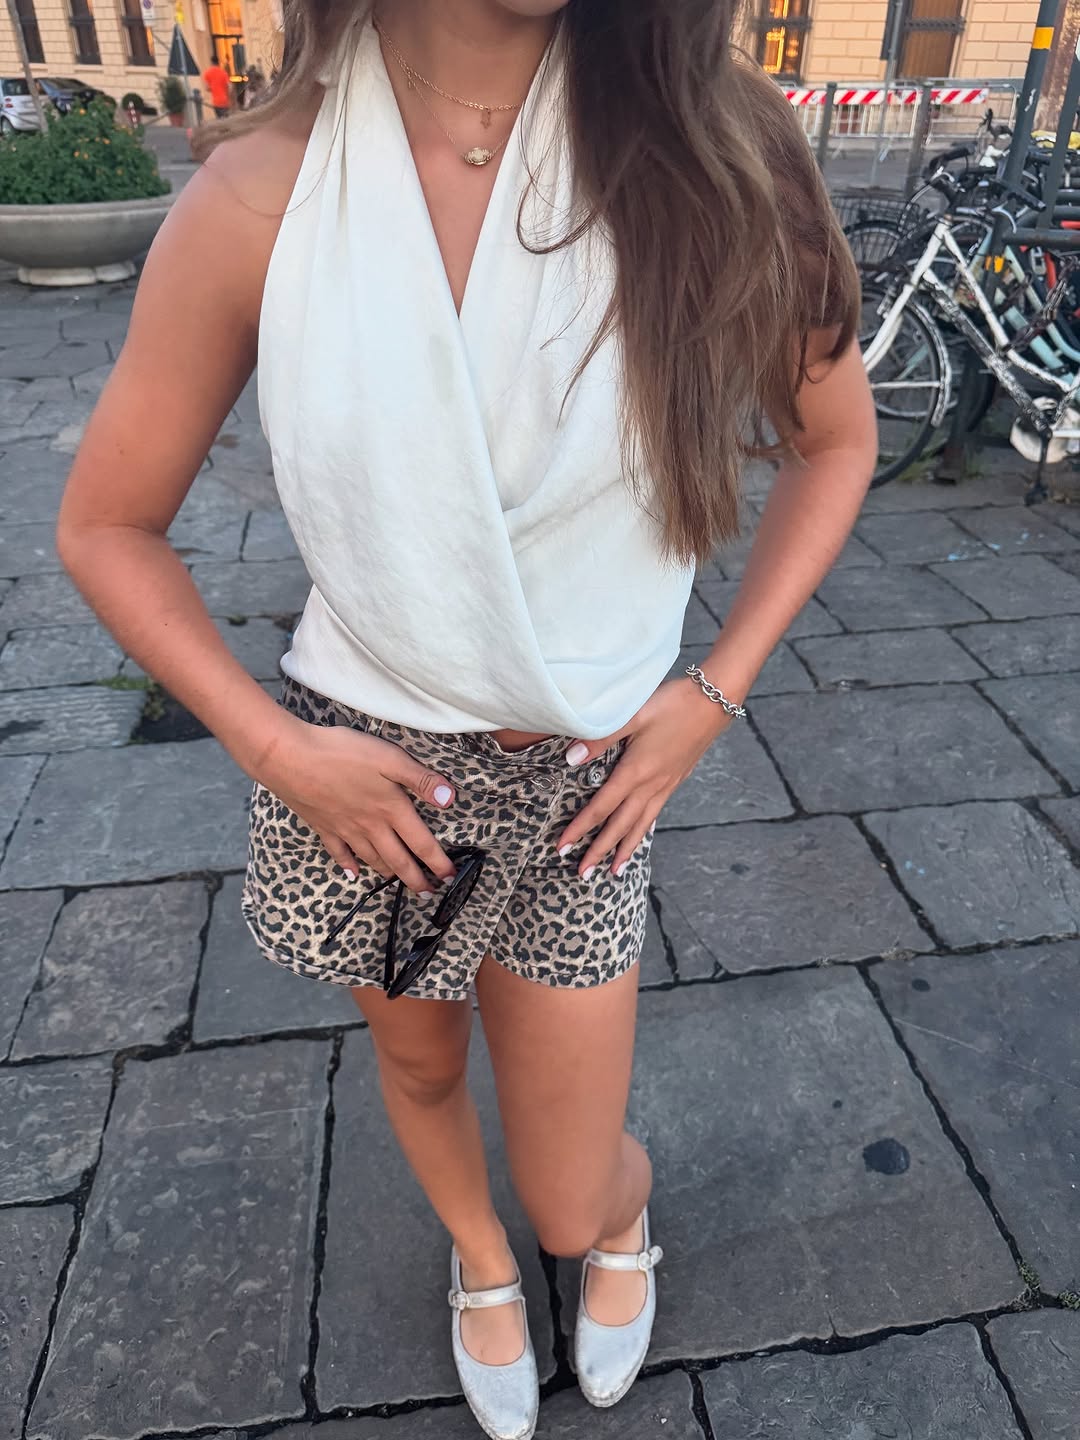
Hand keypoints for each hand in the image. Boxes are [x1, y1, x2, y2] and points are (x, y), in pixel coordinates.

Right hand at [258, 715, 458, 893]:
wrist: (291, 758)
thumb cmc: (342, 753)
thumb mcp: (389, 758)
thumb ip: (421, 780)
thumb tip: (450, 800)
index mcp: (391, 809)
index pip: (421, 843)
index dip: (438, 862)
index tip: (450, 878)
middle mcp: (370, 826)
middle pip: (398, 860)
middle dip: (415, 879)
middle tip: (428, 894)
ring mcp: (345, 829)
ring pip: (371, 859)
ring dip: (388, 873)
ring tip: (398, 882)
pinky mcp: (323, 826)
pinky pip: (339, 853)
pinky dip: (348, 866)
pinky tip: (352, 875)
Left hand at [555, 678, 732, 876]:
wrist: (715, 701)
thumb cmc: (672, 704)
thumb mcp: (633, 714)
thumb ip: (600, 737)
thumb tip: (571, 758)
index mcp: (635, 772)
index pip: (600, 808)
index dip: (580, 829)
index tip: (562, 848)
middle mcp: (650, 785)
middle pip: (619, 826)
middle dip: (599, 851)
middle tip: (582, 874)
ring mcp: (665, 785)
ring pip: (640, 825)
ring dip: (624, 849)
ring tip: (614, 871)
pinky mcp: (675, 780)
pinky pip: (655, 814)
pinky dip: (643, 831)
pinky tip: (640, 835)